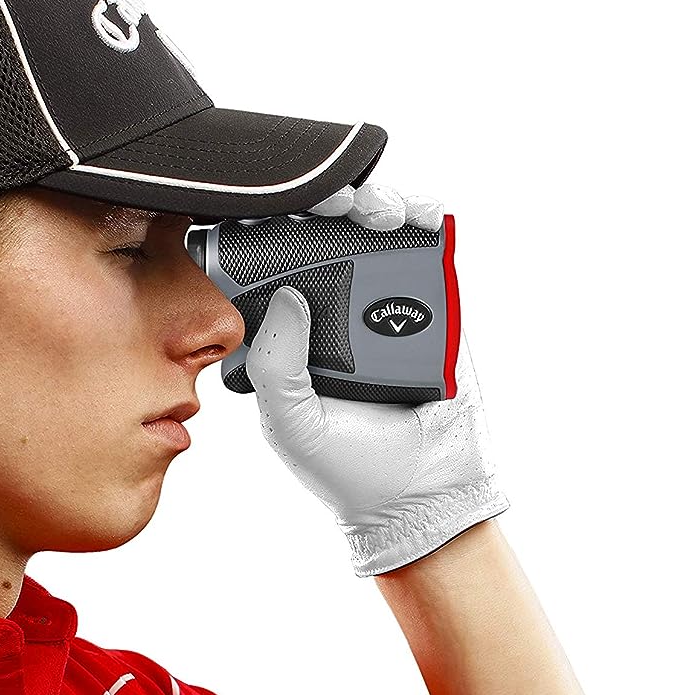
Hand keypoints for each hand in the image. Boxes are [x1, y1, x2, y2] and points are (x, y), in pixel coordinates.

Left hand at [245, 183, 509, 576]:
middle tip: (327, 202)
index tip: (263, 209)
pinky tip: (411, 214)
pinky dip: (420, 217)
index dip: (263, 229)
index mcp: (286, 334)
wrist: (422, 492)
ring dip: (370, 202)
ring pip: (369, 229)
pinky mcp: (432, 303)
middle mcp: (331, 310)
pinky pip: (425, 247)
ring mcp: (382, 301)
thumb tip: (290, 295)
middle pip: (317, 233)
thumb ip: (275, 365)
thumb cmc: (345, 466)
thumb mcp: (290, 422)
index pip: (266, 267)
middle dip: (319, 203)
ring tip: (373, 210)